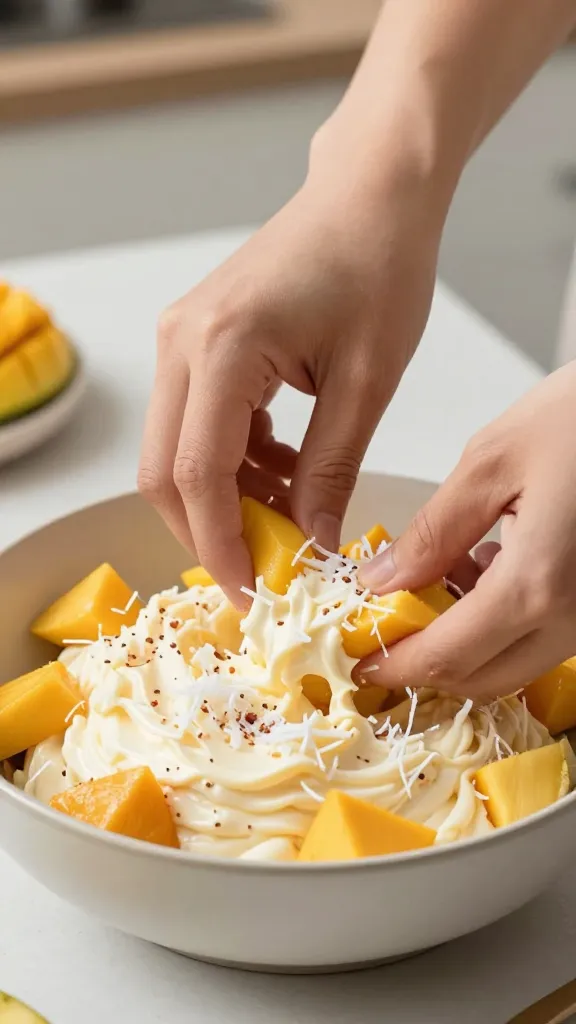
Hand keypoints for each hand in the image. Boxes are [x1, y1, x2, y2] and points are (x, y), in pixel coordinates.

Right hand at [138, 150, 440, 604]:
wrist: (369, 196)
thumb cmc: (379, 267)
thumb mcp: (367, 383)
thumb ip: (331, 470)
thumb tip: (313, 543)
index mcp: (223, 348)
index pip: (197, 474)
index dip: (221, 545)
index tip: (254, 592)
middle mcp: (181, 343)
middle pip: (163, 471)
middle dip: (210, 531)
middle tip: (265, 568)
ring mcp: (180, 339)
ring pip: (174, 451)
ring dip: (225, 497)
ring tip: (291, 513)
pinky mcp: (195, 342)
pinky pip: (195, 423)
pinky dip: (231, 462)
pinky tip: (284, 468)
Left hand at [358, 363, 575, 699]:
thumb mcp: (491, 462)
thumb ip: (432, 532)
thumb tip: (383, 580)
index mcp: (538, 583)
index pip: (448, 658)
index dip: (397, 668)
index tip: (363, 663)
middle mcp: (575, 615)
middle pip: (484, 679)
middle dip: (429, 666)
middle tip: (389, 631)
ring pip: (517, 662)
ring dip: (467, 644)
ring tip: (437, 583)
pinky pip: (548, 635)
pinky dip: (505, 623)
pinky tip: (489, 568)